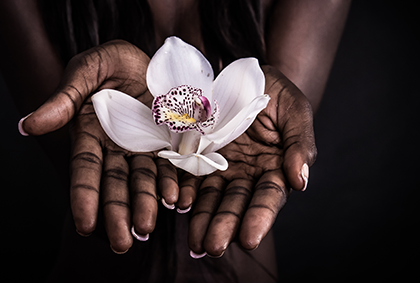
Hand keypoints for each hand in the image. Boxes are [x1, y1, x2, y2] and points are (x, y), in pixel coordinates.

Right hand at [19, 40, 176, 252]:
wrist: (146, 58)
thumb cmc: (108, 62)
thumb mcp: (85, 71)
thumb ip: (63, 99)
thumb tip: (27, 125)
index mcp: (90, 134)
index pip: (85, 170)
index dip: (85, 197)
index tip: (85, 225)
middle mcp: (115, 147)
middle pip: (115, 184)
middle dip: (117, 212)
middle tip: (122, 242)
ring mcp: (143, 147)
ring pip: (142, 180)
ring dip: (145, 204)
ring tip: (147, 227)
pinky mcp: (168, 142)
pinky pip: (170, 166)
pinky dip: (172, 182)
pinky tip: (176, 199)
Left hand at [185, 65, 316, 256]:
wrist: (243, 74)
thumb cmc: (275, 91)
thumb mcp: (295, 110)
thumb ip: (301, 144)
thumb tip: (300, 182)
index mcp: (274, 167)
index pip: (268, 197)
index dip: (259, 217)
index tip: (248, 238)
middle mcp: (246, 173)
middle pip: (236, 204)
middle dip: (225, 226)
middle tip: (213, 246)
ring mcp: (220, 166)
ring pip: (211, 197)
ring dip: (203, 219)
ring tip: (195, 242)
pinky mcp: (196, 155)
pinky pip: (188, 176)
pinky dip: (183, 190)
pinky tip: (178, 203)